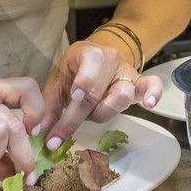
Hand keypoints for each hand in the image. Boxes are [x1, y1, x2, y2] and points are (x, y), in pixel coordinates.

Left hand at [36, 38, 161, 151]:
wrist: (95, 61)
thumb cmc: (75, 72)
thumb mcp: (57, 83)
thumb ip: (48, 107)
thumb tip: (38, 132)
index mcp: (89, 53)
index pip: (87, 72)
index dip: (80, 88)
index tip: (71, 103)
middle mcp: (111, 59)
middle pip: (98, 92)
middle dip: (76, 117)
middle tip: (57, 137)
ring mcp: (127, 72)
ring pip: (121, 96)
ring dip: (102, 112)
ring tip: (90, 114)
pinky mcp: (139, 84)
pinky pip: (151, 85)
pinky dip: (152, 93)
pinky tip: (148, 103)